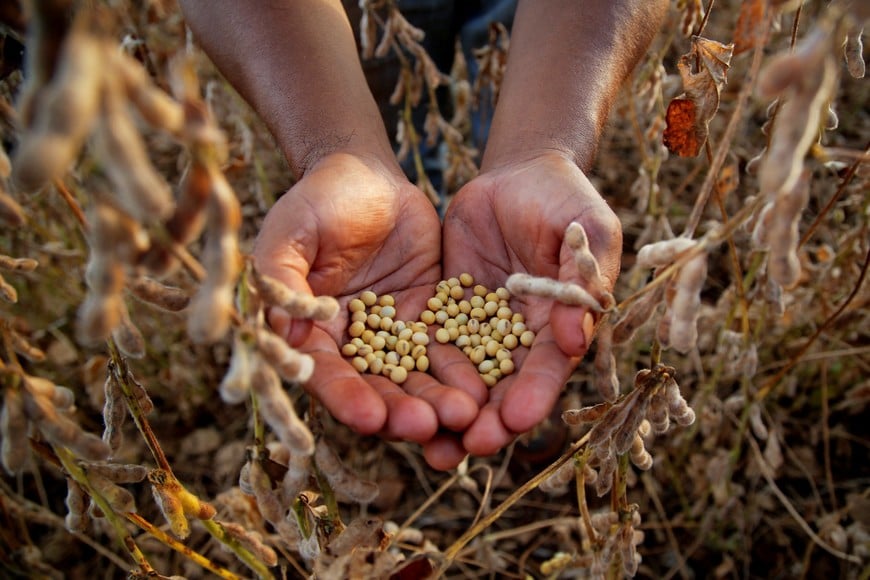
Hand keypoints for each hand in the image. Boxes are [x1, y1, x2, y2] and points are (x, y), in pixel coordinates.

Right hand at [253, 153, 479, 468]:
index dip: (347, 398)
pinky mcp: (428, 320)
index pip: (326, 376)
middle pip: (376, 389)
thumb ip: (282, 282)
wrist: (367, 175)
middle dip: (400, 411)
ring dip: (436, 401)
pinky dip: (462, 371)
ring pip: (415, 378)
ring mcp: (393, 336)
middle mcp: (351, 346)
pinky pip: (446, 350)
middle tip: (427, 427)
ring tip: (463, 415)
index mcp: (309, 335)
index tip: (370, 419)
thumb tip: (287, 336)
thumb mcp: (290, 236)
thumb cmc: (317, 201)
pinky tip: (483, 388)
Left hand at [442, 152, 621, 455]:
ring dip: (447, 412)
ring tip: (430, 447)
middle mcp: (518, 339)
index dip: (533, 395)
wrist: (518, 175)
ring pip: (461, 378)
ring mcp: (477, 328)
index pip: (546, 369)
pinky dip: (413, 372)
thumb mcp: (586, 231)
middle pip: (502, 389)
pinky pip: (426, 345)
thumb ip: (583, 277)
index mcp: (559, 326)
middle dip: (486, 420)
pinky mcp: (443, 311)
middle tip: (465, 447)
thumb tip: (575, 338)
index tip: (516, 420)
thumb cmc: (564, 201)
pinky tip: (393, 396)